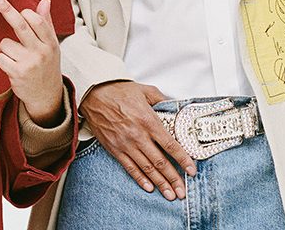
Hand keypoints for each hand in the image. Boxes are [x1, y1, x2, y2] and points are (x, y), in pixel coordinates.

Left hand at [0, 0, 63, 125]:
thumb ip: (46, 22)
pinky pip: (0, 58)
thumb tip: (45, 0)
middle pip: (20, 26)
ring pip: (5, 43)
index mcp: (50, 43)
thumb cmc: (47, 66)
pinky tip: (12, 66)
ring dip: (7, 48)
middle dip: (6, 10)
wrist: (47, 96)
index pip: (37, 21)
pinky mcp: (17, 74)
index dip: (25, 13)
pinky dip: (3, 60)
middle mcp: (41, 52)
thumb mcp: (52, 45)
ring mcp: (29, 63)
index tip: (19, 10)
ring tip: (17, 58)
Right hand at [78, 81, 194, 200]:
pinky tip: (149, 187)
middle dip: (173, 178)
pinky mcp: (114, 149)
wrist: (93, 94)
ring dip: (160, 183)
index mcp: (149, 121)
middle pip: (160, 162)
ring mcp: (126, 144)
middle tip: (182, 192)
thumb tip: (174, 104)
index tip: (191, 170)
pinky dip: (140, 179)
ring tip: (170, 194)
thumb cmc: (118, 91)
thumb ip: (161, 99)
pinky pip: (129, 167)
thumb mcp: (145, 90)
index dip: (183, 160)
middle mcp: (138, 135)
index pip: (170, 145)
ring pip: (146, 168)